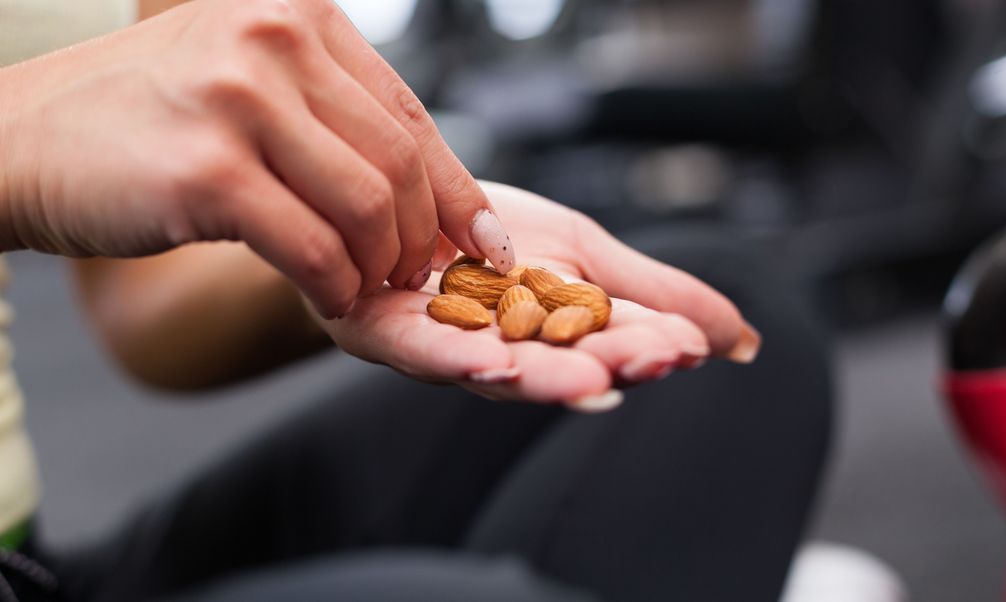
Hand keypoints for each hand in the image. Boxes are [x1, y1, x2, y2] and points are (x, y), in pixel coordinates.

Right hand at [0, 0, 514, 318]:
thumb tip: (425, 191)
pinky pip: (313, 248)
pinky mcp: (207, 170)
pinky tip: (326, 296)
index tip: (486, 245)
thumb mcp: (247, 82)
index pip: (411, 115)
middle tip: (410, 280)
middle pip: (399, 166)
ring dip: (378, 268)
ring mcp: (238, 101)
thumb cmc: (144, 119)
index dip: (459, 192)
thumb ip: (331, 113)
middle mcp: (273, 41)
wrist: (18, 137)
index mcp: (298, 16)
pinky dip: (334, 287)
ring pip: (368, 209)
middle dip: (419, 241)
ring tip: (362, 289)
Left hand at [315, 182, 760, 411]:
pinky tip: (491, 362)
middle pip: (559, 366)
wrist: (396, 198)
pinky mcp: (386, 332)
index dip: (646, 347)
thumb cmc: (486, 234)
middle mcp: (503, 351)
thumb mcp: (587, 254)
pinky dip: (455, 357)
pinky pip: (421, 349)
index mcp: (554, 337)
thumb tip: (745, 344)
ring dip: (544, 375)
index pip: (610, 345)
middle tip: (654, 359)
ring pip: (496, 368)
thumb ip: (657, 296)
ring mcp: (443, 346)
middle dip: (606, 365)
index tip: (688, 344)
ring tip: (589, 379)